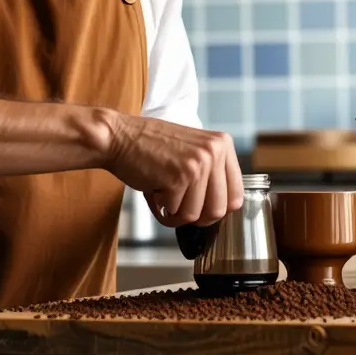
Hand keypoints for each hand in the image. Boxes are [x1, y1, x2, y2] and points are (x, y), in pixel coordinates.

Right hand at [105, 114, 243, 227]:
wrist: (119, 137)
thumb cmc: (151, 148)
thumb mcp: (193, 152)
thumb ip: (211, 174)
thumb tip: (222, 211)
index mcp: (223, 144)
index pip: (236, 195)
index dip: (216, 209)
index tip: (200, 208)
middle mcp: (215, 152)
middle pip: (219, 210)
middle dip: (196, 217)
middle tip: (178, 208)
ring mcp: (198, 163)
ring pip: (196, 215)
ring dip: (176, 214)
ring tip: (164, 197)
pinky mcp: (178, 176)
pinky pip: (175, 212)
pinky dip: (161, 210)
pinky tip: (154, 192)